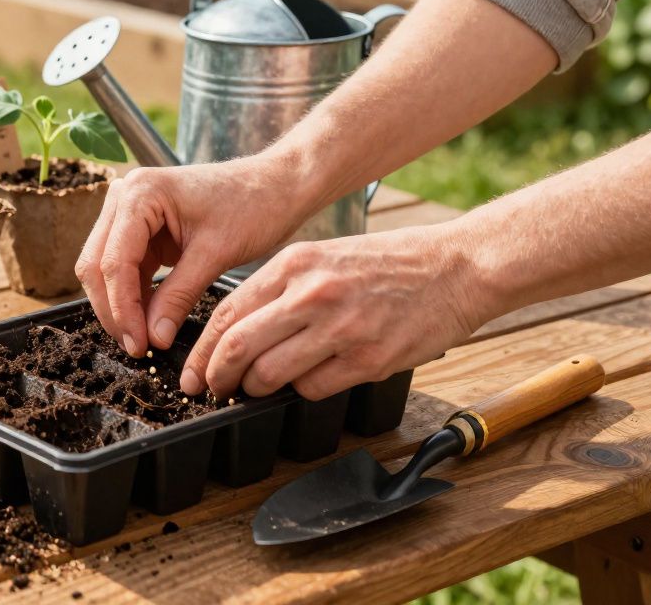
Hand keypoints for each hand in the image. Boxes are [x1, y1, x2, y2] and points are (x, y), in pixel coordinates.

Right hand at [75, 157, 309, 357]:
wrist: (275, 186)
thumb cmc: (253, 205)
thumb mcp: (215, 254)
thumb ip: (179, 296)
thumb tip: (154, 338)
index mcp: (141, 192)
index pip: (115, 261)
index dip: (123, 308)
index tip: (138, 344)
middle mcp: (125, 195)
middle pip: (97, 264)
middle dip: (114, 309)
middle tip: (136, 347)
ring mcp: (129, 210)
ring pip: (104, 268)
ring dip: (120, 305)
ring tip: (142, 338)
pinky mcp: (140, 227)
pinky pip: (124, 267)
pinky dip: (133, 295)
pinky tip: (148, 320)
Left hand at [180, 225, 488, 399]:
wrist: (456, 267)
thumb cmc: (388, 263)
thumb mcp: (324, 257)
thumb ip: (280, 289)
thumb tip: (237, 331)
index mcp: (294, 264)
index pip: (227, 313)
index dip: (203, 350)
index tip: (194, 371)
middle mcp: (312, 294)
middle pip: (238, 346)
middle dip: (217, 376)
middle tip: (214, 390)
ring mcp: (340, 328)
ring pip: (270, 374)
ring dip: (256, 389)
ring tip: (259, 388)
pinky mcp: (368, 358)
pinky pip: (313, 388)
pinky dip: (301, 392)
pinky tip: (310, 380)